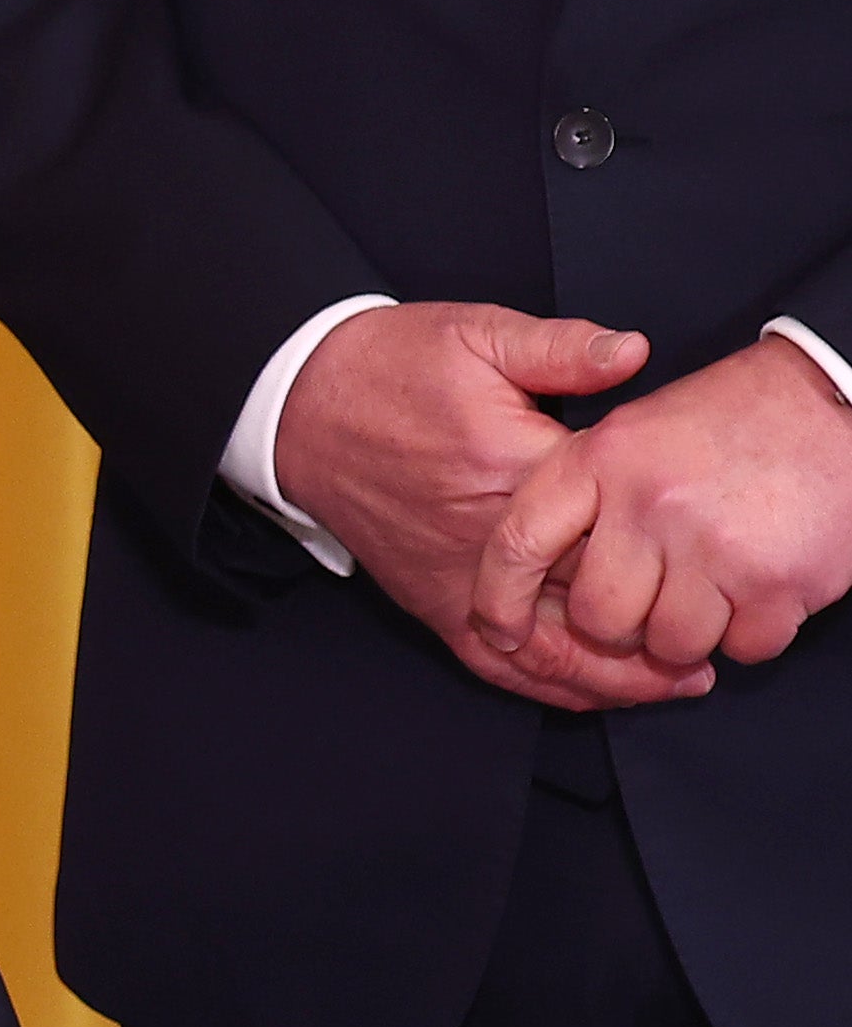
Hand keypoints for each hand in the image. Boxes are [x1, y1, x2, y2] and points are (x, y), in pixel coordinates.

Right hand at [274, 302, 695, 707]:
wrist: (300, 404)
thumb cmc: (390, 366)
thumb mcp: (476, 335)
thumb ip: (561, 347)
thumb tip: (634, 351)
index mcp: (510, 468)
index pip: (612, 521)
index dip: (673, 544)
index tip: (720, 551)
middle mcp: (485, 537)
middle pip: (593, 600)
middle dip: (664, 626)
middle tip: (726, 632)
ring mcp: (455, 577)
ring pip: (548, 650)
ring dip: (614, 677)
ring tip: (676, 683)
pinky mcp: (430, 598)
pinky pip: (493, 661)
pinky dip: (545, 685)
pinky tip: (590, 692)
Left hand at [471, 337, 851, 681]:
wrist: (842, 398)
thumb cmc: (731, 419)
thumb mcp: (635, 430)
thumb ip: (584, 492)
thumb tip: (535, 575)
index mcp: (602, 460)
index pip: (519, 542)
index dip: (497, 600)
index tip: (498, 630)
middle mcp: (651, 504)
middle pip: (598, 618)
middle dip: (623, 625)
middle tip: (656, 594)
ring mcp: (717, 547)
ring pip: (671, 644)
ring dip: (693, 632)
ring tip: (716, 584)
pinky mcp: (779, 582)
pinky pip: (743, 648)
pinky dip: (754, 630)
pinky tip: (763, 585)